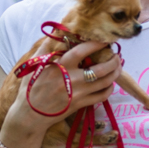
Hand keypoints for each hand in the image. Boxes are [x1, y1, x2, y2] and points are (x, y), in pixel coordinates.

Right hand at [3, 41, 122, 147]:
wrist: (30, 115)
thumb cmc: (31, 88)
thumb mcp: (34, 65)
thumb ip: (45, 48)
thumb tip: (56, 32)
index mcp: (60, 67)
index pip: (81, 51)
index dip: (95, 44)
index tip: (104, 40)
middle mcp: (72, 80)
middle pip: (100, 69)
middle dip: (113, 61)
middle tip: (117, 55)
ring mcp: (78, 94)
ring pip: (104, 82)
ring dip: (115, 73)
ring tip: (118, 66)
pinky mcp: (80, 105)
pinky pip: (101, 96)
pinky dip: (109, 89)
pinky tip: (110, 83)